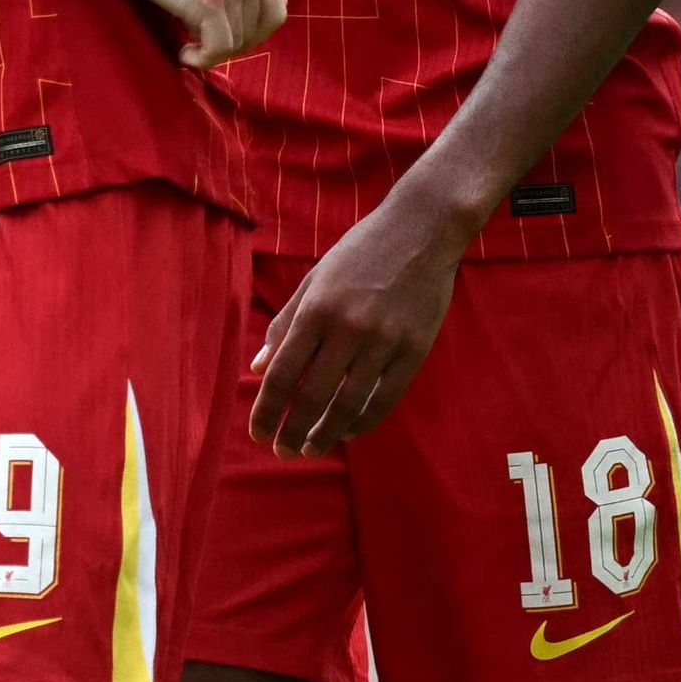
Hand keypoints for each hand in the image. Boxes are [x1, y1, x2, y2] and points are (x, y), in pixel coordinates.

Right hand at [111, 0, 283, 64]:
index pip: (275, 12)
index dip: (254, 33)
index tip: (229, 38)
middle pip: (256, 32)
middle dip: (230, 45)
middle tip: (204, 45)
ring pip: (236, 43)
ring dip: (211, 52)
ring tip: (188, 46)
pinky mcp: (210, 2)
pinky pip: (218, 49)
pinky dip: (202, 60)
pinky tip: (184, 54)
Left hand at [246, 181, 476, 454]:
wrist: (422, 229)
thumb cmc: (360, 251)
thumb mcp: (314, 280)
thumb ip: (285, 324)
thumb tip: (259, 368)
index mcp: (317, 309)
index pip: (283, 373)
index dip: (267, 410)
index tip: (258, 433)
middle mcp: (348, 327)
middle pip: (313, 396)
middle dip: (293, 431)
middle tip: (282, 452)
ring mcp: (385, 340)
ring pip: (350, 404)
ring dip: (327, 433)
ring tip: (311, 449)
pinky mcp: (415, 348)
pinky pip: (386, 397)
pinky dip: (365, 421)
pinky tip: (349, 431)